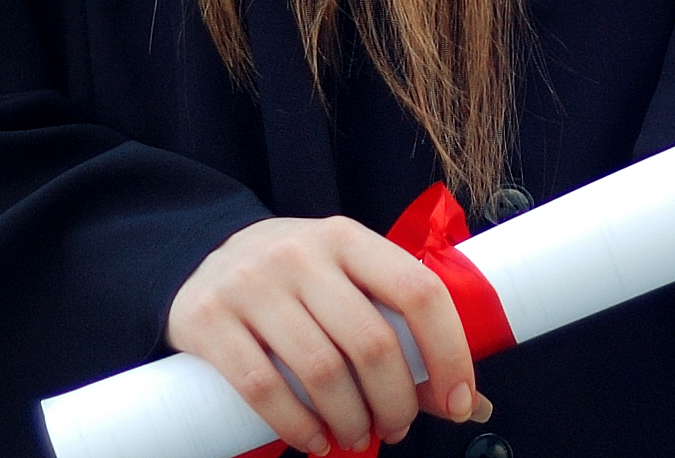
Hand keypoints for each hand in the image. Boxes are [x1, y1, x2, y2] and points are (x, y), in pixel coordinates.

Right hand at [164, 216, 487, 454]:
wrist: (203, 261)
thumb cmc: (296, 283)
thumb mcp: (347, 285)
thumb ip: (401, 335)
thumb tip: (471, 405)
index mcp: (348, 238)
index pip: (419, 290)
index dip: (450, 353)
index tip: (460, 401)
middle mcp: (301, 253)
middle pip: (372, 342)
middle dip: (396, 401)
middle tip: (396, 427)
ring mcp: (251, 283)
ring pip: (322, 370)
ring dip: (351, 421)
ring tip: (357, 436)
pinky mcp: (208, 319)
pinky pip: (263, 388)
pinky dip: (298, 427)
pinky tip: (314, 441)